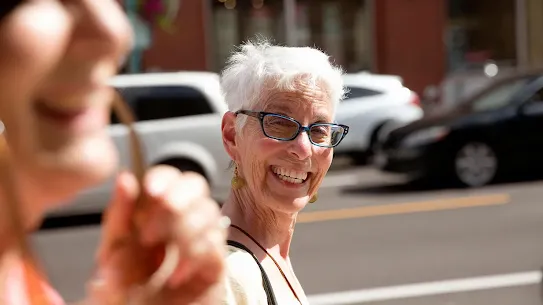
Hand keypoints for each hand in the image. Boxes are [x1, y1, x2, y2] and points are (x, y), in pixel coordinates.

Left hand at [92, 165, 227, 303]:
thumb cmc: (127, 291)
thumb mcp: (113, 253)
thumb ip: (118, 217)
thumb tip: (125, 178)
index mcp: (154, 211)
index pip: (168, 177)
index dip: (164, 177)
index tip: (151, 190)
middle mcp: (182, 219)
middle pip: (196, 184)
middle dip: (177, 200)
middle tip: (152, 233)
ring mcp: (202, 238)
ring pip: (209, 211)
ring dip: (182, 234)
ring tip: (160, 264)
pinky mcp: (216, 261)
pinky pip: (215, 243)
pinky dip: (193, 258)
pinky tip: (177, 277)